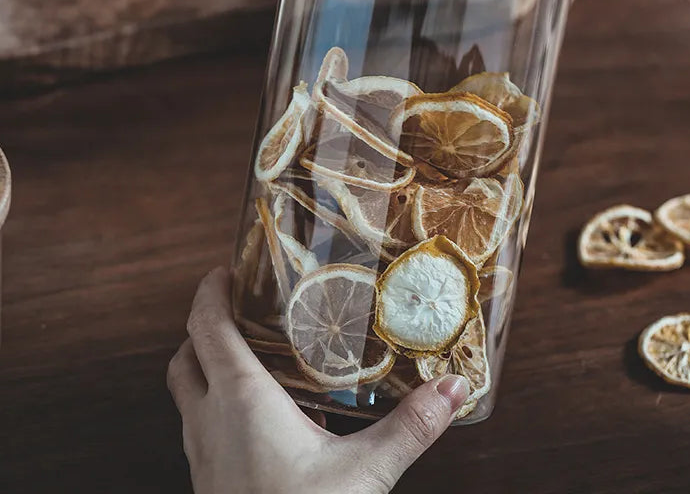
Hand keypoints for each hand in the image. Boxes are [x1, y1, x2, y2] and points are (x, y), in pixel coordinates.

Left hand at [167, 268, 468, 493]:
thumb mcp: (365, 473)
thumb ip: (411, 427)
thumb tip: (452, 388)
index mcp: (239, 399)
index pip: (205, 326)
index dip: (209, 292)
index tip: (225, 269)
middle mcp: (208, 421)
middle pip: (185, 355)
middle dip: (203, 324)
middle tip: (238, 306)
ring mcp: (202, 455)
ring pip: (186, 391)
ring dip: (204, 363)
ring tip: (247, 353)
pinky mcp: (208, 482)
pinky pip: (198, 425)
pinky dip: (213, 403)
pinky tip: (256, 417)